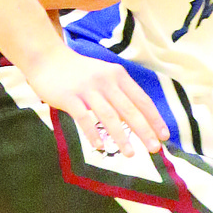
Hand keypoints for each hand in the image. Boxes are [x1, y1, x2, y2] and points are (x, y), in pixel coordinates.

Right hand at [26, 41, 168, 155]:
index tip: (164, 135)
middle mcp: (106, 81)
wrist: (48, 58)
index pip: (142, 100)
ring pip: (109, 116)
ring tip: (130, 154)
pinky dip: (93, 133)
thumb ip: (120, 92)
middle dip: (144, 131)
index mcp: (118, 75)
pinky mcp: (69, 97)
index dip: (154, 118)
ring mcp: (87, 89)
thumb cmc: (79, 72)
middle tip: (155, 149)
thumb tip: (139, 118)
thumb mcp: (105, 75)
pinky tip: (100, 147)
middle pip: (130, 110)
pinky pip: (84, 117)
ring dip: (121, 136)